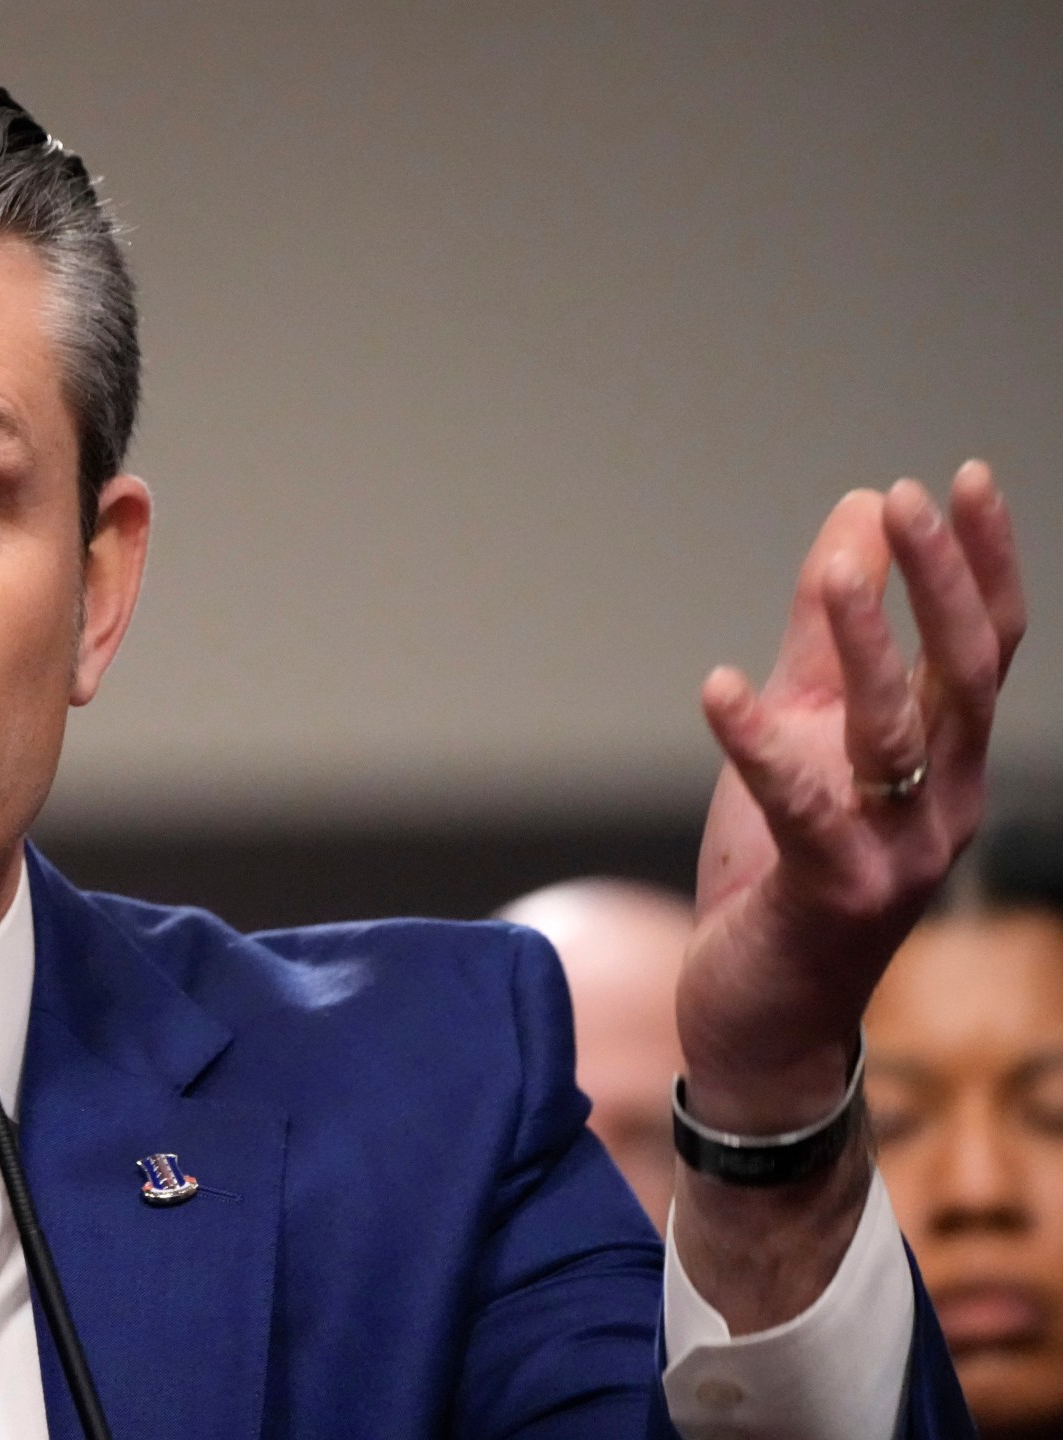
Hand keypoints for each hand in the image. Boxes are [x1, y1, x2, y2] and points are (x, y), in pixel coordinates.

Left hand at [679, 463, 1025, 1128]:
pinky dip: (757, 743)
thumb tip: (856, 516)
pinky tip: (717, 685)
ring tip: (830, 569)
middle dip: (938, 584)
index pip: (990, 648)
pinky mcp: (832, 893)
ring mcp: (897, 853)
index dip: (983, 563)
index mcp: (951, 763)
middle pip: (964, 677)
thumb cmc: (787, 869)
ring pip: (894, 733)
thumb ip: (828, 638)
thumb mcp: (809, 736)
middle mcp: (946, 804)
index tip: (966, 479)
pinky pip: (800, 807)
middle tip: (904, 499)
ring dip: (866, 645)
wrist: (764, 1015)